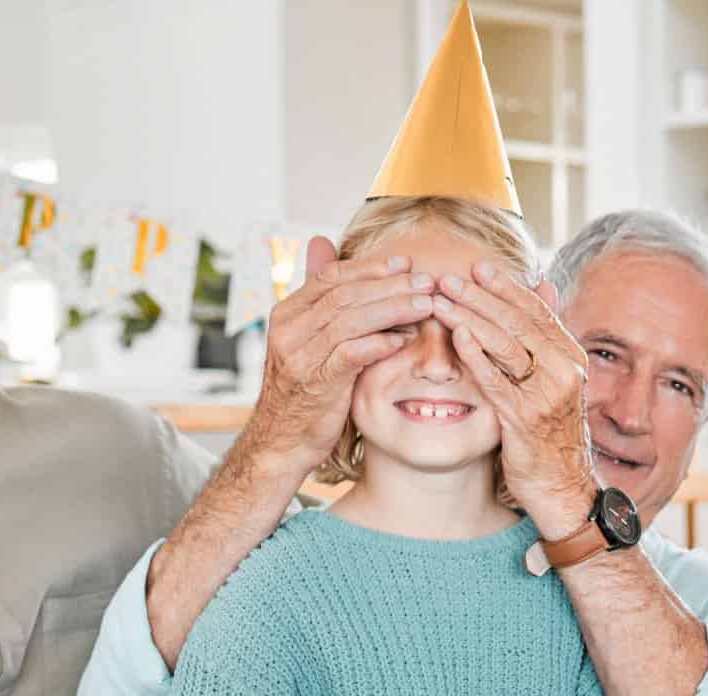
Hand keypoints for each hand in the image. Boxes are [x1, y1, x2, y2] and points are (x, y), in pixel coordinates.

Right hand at [238, 238, 438, 477]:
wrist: (281, 441)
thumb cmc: (303, 388)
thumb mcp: (307, 337)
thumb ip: (318, 294)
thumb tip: (320, 241)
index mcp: (287, 313)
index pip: (331, 278)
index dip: (370, 268)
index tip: (405, 263)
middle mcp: (289, 330)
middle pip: (345, 295)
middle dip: (390, 286)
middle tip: (426, 281)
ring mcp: (301, 357)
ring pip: (351, 320)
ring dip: (393, 310)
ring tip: (425, 305)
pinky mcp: (317, 383)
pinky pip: (351, 354)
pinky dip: (379, 343)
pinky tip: (404, 339)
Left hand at [432, 263, 598, 537]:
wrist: (563, 486)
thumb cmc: (551, 433)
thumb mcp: (555, 379)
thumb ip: (546, 335)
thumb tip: (544, 286)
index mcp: (570, 356)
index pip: (536, 310)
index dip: (506, 286)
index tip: (478, 267)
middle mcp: (564, 370)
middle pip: (518, 321)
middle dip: (481, 296)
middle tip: (448, 277)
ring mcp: (546, 394)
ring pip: (506, 345)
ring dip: (470, 318)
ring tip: (441, 300)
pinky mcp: (525, 418)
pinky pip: (497, 380)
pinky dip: (476, 356)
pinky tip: (456, 336)